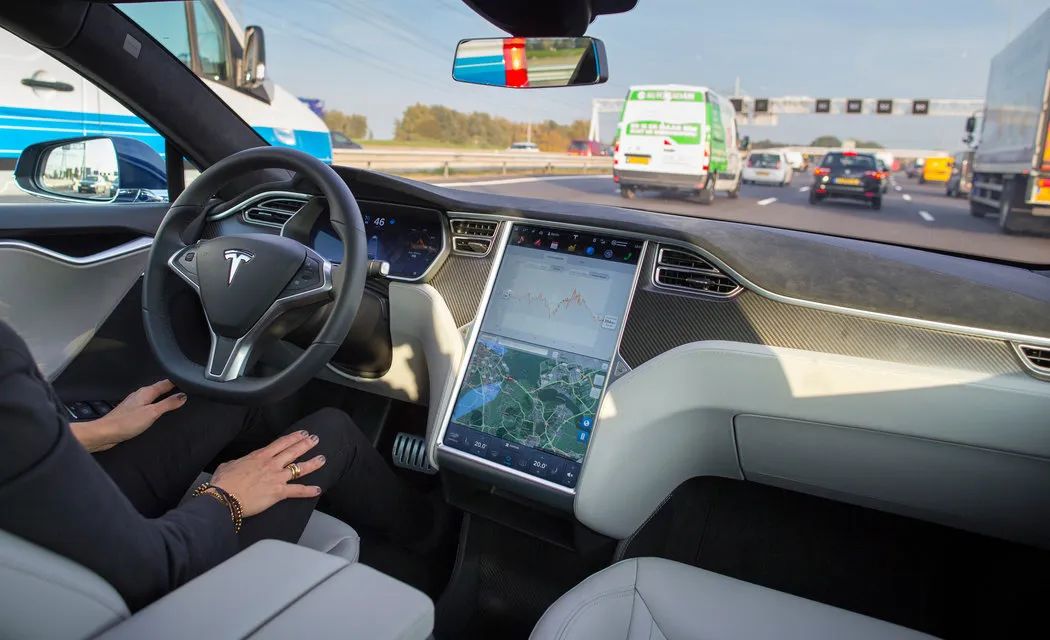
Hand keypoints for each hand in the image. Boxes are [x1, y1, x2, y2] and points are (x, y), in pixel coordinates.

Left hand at [71, 379, 186, 452]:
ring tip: (174, 400)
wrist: (104, 433)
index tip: (189, 383)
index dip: (177, 382)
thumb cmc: (126, 423)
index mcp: (146, 392)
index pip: (165, 383)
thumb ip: (168, 404)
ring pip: (152, 396)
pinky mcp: (131, 412)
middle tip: (185, 391)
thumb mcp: (152, 413)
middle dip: (171, 389)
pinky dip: (155, 406)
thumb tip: (183, 396)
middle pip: (159, 389)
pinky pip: (147, 405)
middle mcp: (139, 395)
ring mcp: (134, 403)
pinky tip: (157, 411)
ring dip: (163, 397)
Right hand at [209, 430, 325, 516]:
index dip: (293, 437)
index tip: (302, 433)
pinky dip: (308, 491)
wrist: (224, 497)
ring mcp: (277, 477)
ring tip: (322, 459)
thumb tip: (237, 464)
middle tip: (315, 439)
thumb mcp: (228, 466)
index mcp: (260, 456)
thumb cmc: (224, 483)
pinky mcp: (278, 492)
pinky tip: (318, 489)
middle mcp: (271, 464)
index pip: (281, 443)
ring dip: (312, 463)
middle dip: (306, 444)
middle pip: (293, 451)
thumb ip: (237, 463)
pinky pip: (297, 490)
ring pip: (299, 468)